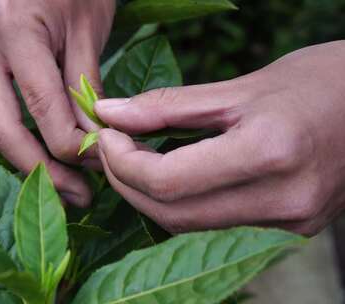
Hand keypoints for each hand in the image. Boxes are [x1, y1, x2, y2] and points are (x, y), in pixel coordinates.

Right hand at [0, 0, 115, 206]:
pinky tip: (39, 157)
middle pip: (0, 130)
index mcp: (12, 27)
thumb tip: (90, 144)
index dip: (71, 146)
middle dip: (39, 171)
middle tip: (76, 197)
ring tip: (61, 184)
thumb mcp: (90, 28)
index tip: (100, 165)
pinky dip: (11, 143)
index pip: (41, 107)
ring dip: (21, 163)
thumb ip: (85, 87)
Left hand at [95, 41, 344, 234]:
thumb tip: (109, 112)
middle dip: (127, 182)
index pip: (167, 181)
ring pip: (190, 226)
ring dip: (151, 196)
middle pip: (171, 214)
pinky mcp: (291, 230)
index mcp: (269, 153)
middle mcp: (282, 199)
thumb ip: (167, 106)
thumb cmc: (318, 83)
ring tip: (135, 158)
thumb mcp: (241, 87)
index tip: (104, 134)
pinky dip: (183, 204)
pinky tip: (173, 175)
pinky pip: (216, 226)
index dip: (122, 161)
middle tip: (110, 146)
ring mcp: (289, 222)